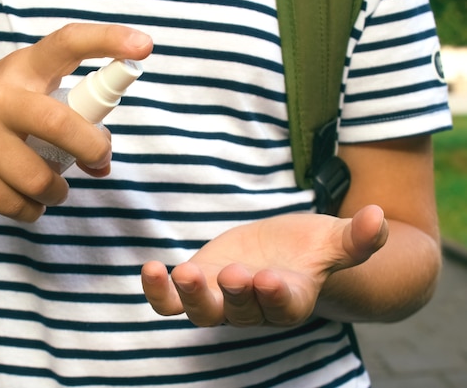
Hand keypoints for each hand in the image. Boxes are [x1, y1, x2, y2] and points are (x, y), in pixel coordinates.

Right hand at [0, 24, 152, 221]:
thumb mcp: (28, 97)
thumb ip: (69, 120)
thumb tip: (102, 164)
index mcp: (24, 69)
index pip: (67, 43)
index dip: (107, 40)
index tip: (143, 45)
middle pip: (60, 125)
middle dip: (91, 149)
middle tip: (97, 159)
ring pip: (40, 179)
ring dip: (57, 191)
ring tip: (51, 185)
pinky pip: (17, 206)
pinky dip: (32, 210)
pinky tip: (26, 199)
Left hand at [141, 205, 387, 326]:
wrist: (282, 255)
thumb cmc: (311, 249)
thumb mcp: (334, 239)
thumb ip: (357, 237)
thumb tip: (379, 217)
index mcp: (291, 298)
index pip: (284, 307)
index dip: (276, 297)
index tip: (269, 280)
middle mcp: (255, 307)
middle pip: (242, 312)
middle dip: (235, 295)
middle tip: (231, 275)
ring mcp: (222, 299)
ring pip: (204, 312)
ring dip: (190, 296)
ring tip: (182, 273)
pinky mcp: (198, 286)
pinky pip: (172, 301)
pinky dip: (159, 292)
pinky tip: (149, 269)